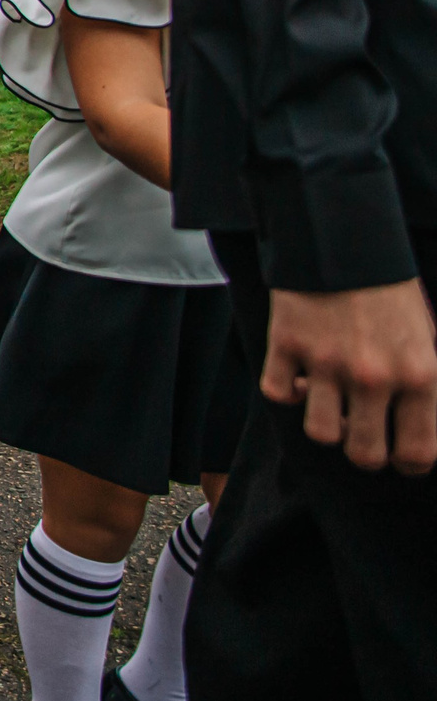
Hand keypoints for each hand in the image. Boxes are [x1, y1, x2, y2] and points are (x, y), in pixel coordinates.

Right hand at [261, 281, 436, 473]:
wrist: (343, 237)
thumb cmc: (390, 289)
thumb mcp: (428, 336)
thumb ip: (426, 382)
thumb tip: (422, 421)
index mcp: (421, 375)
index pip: (418, 452)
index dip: (408, 462)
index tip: (400, 456)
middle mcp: (374, 376)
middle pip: (365, 454)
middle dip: (365, 452)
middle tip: (362, 435)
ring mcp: (326, 362)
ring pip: (320, 432)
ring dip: (325, 423)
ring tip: (330, 404)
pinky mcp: (286, 344)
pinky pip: (279, 394)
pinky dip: (288, 392)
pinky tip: (301, 376)